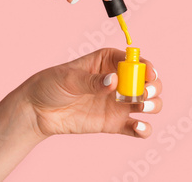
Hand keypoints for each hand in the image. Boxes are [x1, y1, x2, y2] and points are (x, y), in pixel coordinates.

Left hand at [23, 48, 162, 138]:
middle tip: (143, 94)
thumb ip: (91, 81)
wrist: (37, 110)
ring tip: (141, 107)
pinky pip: (137, 128)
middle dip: (153, 87)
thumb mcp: (69, 78)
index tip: (149, 75)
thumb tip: (112, 81)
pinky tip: (138, 128)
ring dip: (153, 105)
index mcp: (109, 61)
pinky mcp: (115, 123)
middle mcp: (120, 81)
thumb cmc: (52, 85)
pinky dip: (144, 129)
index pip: (135, 61)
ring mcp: (119, 103)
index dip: (146, 67)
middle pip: (148, 82)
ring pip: (149, 103)